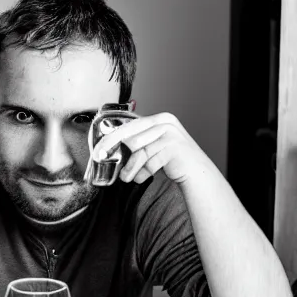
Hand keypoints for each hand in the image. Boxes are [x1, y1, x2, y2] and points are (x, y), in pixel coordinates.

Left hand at [93, 112, 212, 185]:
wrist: (196, 172)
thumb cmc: (171, 161)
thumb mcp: (153, 148)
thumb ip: (137, 144)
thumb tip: (110, 149)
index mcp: (158, 119)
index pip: (129, 126)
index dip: (112, 138)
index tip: (99, 149)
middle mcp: (165, 122)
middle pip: (132, 135)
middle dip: (114, 148)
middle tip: (102, 158)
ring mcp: (171, 133)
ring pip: (140, 152)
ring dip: (131, 168)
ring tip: (126, 177)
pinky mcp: (174, 147)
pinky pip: (150, 161)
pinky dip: (143, 172)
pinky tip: (141, 178)